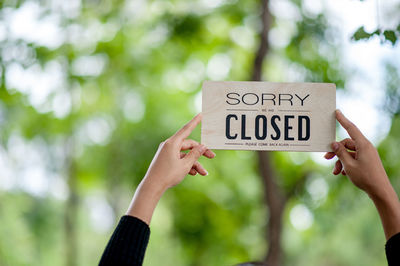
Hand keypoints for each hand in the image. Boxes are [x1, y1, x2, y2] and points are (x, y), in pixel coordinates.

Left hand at [144, 113, 214, 189]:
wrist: (152, 186)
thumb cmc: (168, 175)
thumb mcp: (185, 165)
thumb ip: (195, 154)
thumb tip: (202, 146)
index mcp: (172, 143)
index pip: (186, 129)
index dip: (195, 122)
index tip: (201, 114)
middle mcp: (169, 145)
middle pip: (189, 145)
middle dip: (200, 152)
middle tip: (212, 156)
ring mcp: (167, 153)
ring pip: (185, 154)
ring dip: (195, 163)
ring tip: (203, 173)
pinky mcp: (166, 160)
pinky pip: (179, 159)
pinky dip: (187, 165)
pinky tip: (194, 173)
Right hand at [324, 110, 399, 239]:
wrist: (380, 191)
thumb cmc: (365, 177)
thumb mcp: (348, 165)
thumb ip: (340, 153)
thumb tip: (334, 144)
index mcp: (363, 145)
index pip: (351, 128)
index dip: (342, 120)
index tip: (337, 112)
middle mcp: (366, 147)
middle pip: (346, 143)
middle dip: (335, 151)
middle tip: (326, 158)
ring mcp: (367, 154)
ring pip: (348, 152)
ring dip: (340, 161)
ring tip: (335, 171)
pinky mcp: (367, 161)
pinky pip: (353, 158)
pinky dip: (346, 164)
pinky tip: (342, 173)